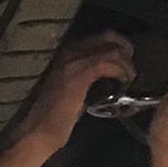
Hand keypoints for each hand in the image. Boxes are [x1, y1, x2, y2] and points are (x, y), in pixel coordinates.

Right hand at [0, 31, 133, 166]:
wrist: (36, 130)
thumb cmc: (51, 116)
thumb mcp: (71, 90)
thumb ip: (85, 80)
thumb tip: (106, 82)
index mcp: (63, 52)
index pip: (97, 37)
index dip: (116, 46)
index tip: (126, 60)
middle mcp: (67, 50)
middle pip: (107, 36)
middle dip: (125, 48)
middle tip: (132, 66)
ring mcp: (72, 60)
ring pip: (111, 48)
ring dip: (126, 63)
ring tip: (130, 77)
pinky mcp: (79, 74)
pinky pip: (108, 63)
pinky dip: (121, 71)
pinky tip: (124, 81)